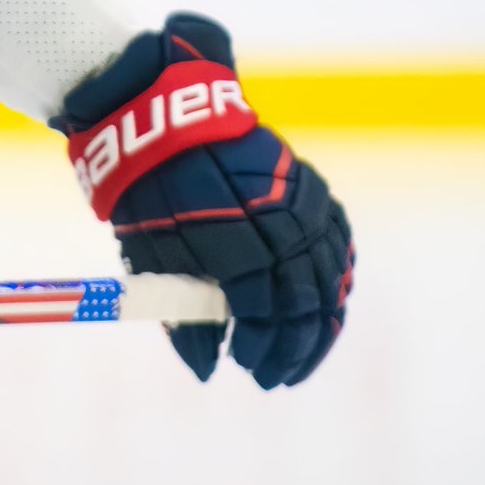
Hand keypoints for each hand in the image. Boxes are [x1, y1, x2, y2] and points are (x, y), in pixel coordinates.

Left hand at [53, 14, 353, 388]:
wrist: (163, 108)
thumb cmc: (145, 184)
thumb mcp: (148, 252)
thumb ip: (181, 313)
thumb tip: (204, 372)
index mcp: (233, 236)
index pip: (262, 311)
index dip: (257, 345)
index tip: (241, 364)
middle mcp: (277, 220)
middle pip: (304, 302)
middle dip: (291, 347)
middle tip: (270, 376)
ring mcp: (301, 201)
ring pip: (331, 278)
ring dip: (320, 324)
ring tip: (298, 356)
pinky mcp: (310, 186)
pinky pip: (338, 243)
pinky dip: (335, 281)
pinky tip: (324, 306)